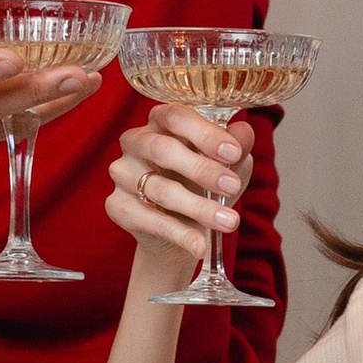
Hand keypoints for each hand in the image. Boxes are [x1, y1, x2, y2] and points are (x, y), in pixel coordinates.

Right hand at [105, 106, 254, 277]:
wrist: (183, 231)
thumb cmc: (203, 186)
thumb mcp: (228, 166)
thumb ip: (236, 148)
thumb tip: (244, 132)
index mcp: (162, 122)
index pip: (176, 117)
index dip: (204, 133)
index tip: (233, 152)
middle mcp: (136, 142)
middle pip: (162, 149)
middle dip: (201, 169)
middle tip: (233, 186)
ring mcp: (123, 174)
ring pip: (159, 189)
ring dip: (198, 207)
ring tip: (229, 222)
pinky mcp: (118, 206)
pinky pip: (149, 220)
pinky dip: (179, 234)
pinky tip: (199, 245)